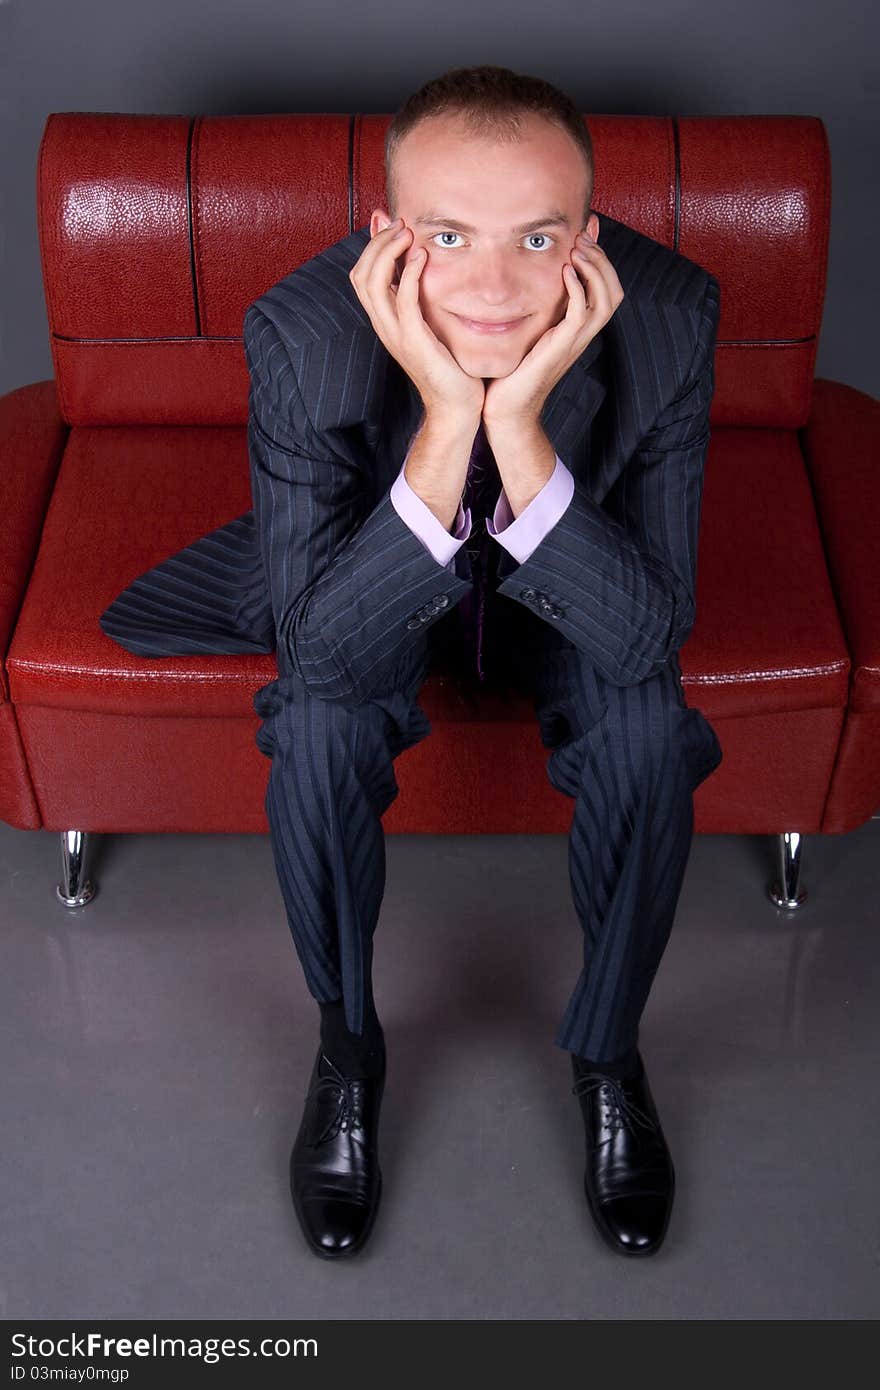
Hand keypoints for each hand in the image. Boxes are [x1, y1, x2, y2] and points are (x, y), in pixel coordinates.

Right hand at [349, 220, 484, 423]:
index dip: (370, 244)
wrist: (456, 405)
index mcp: (384, 320)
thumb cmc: (449, 365)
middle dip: (376, 242)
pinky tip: (422, 256)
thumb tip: (418, 266)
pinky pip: (404, 300)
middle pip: (360, 274)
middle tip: (401, 223)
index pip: (361, 275)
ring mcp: (396, 334)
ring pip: (372, 284)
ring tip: (408, 233)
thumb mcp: (429, 324)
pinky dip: (410, 274)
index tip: (390, 222)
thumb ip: (420, 297)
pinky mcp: (415, 340)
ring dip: (388, 252)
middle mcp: (384, 326)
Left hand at [482, 229, 623, 425]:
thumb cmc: (512, 371)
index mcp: (578, 329)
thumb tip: (531, 282)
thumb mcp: (529, 330)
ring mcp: (574, 342)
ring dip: (595, 269)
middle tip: (582, 237)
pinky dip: (578, 289)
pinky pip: (581, 314)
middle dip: (603, 259)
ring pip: (606, 299)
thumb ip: (536, 307)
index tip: (588, 231)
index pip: (607, 289)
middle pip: (614, 291)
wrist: (505, 407)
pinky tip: (566, 271)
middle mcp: (582, 334)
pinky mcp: (560, 347)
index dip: (603, 258)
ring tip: (578, 249)